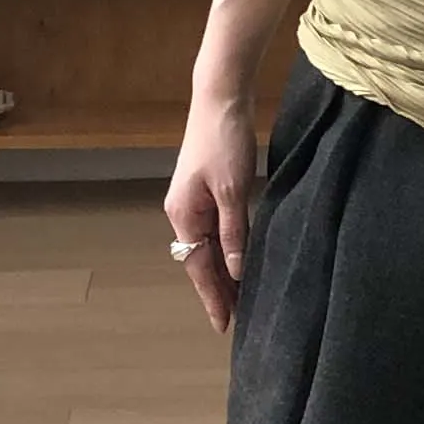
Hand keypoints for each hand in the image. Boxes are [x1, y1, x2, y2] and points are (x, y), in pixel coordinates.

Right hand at [165, 90, 258, 331]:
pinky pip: (215, 231)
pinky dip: (226, 250)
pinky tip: (238, 262)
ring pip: (208, 248)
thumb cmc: (223, 141)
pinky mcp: (206, 191)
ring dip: (223, 272)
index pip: (199, 268)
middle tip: (236, 320)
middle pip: (200, 261)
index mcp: (183, 215)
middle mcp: (183, 212)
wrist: (220, 98)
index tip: (224, 325)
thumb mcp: (232, 191)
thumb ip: (234, 233)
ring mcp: (193, 201)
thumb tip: (235, 271)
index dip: (213, 297)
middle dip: (217, 290)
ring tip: (239, 299)